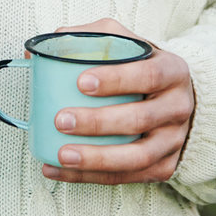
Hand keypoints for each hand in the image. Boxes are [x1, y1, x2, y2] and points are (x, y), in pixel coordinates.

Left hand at [38, 17, 194, 185]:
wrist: (176, 98)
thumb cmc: (140, 67)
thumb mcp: (125, 43)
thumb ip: (88, 38)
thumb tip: (37, 52)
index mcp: (172, 70)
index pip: (148, 75)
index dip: (116, 80)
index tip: (80, 82)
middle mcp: (179, 107)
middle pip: (141, 119)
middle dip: (98, 122)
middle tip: (60, 120)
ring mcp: (174, 140)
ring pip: (137, 156)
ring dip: (96, 159)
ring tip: (61, 154)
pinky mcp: (165, 167)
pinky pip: (128, 177)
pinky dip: (91, 176)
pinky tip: (59, 170)